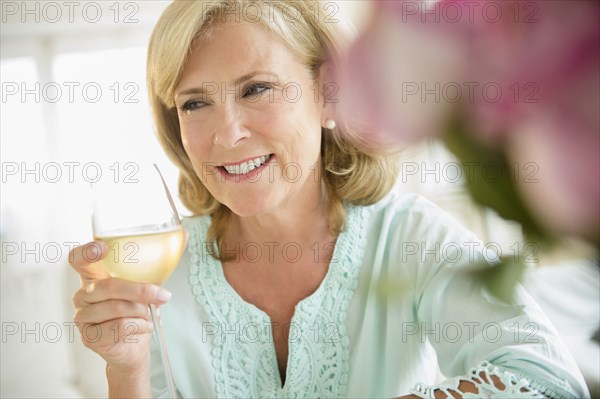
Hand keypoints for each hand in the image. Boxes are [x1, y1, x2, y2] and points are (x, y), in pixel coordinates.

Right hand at [69, 241, 171, 373]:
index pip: (78, 259)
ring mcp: (83, 317)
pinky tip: (142, 327)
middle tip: (163, 296)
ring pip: (117, 308)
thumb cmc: (138, 310)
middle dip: (141, 291)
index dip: (86, 252)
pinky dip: (139, 327)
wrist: (135, 347)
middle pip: (109, 286)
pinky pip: (120, 327)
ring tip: (148, 315)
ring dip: (142, 312)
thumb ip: (162, 259)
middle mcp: (83, 294)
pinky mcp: (89, 337)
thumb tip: (186, 235)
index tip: (102, 247)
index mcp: (94, 276)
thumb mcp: (150, 283)